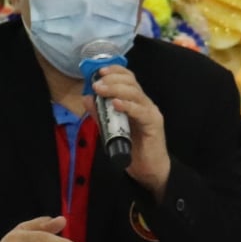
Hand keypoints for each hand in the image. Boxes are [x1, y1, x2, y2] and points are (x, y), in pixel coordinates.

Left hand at [90, 66, 169, 195]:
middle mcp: (144, 103)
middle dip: (112, 79)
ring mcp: (150, 112)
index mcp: (135, 101)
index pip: (127, 79)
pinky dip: (127, 105)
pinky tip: (115, 103)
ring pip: (135, 93)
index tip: (99, 71)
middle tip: (96, 83)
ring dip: (116, 89)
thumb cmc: (132, 149)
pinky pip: (140, 111)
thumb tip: (86, 98)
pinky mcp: (154, 123)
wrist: (149, 170)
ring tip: (102, 90)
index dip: (114, 71)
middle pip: (131, 82)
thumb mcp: (110, 129)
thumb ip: (100, 114)